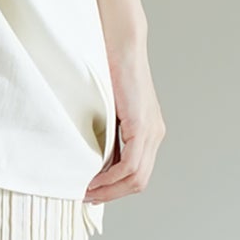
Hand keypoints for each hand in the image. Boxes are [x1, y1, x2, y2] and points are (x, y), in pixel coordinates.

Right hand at [83, 0, 164, 203]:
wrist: (119, 41)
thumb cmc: (106, 67)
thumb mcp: (102, 108)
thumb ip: (101, 130)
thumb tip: (84, 153)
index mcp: (148, 131)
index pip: (136, 174)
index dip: (113, 190)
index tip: (89, 193)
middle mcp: (155, 134)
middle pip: (138, 182)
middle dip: (111, 195)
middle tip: (84, 198)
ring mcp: (152, 130)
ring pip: (136, 178)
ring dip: (109, 190)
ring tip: (85, 192)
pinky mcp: (143, 125)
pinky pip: (131, 164)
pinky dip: (111, 178)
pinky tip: (94, 181)